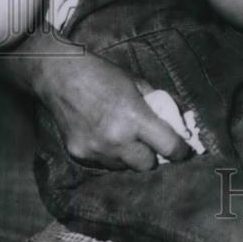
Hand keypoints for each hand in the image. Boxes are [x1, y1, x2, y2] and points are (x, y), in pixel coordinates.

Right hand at [34, 46, 191, 169]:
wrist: (59, 76)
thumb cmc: (102, 74)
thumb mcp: (137, 82)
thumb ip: (160, 103)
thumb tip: (181, 120)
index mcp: (134, 118)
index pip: (168, 147)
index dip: (180, 151)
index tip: (183, 150)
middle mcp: (116, 139)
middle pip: (147, 165)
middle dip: (153, 155)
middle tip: (151, 142)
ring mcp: (96, 150)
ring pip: (124, 167)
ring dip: (129, 156)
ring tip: (124, 136)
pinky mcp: (79, 155)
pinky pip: (104, 163)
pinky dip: (109, 154)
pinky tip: (104, 136)